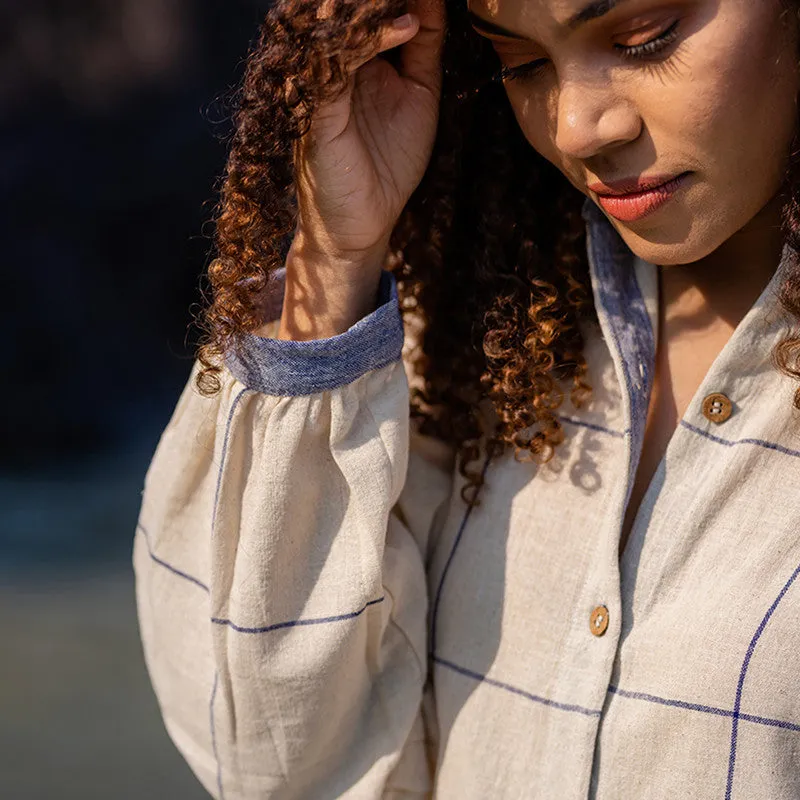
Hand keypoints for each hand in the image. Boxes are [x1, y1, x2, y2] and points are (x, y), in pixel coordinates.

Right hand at [295, 0, 445, 270]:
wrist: (364, 223)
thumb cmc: (389, 163)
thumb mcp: (419, 94)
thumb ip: (424, 46)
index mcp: (353, 56)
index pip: (368, 7)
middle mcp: (331, 65)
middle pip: (348, 9)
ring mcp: (320, 87)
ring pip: (339, 26)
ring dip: (374, 5)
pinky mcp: (317, 114)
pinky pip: (337, 66)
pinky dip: (371, 42)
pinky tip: (405, 26)